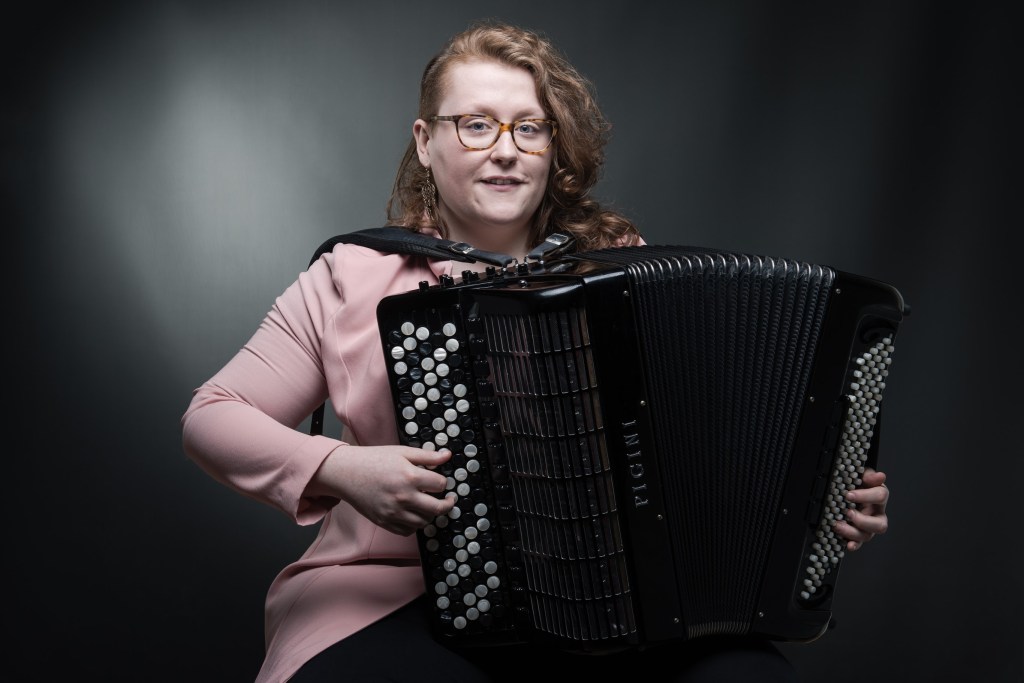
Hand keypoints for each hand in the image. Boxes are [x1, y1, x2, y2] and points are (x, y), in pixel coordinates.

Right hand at [312, 445, 455, 535]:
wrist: (346, 473)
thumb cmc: (374, 460)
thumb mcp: (402, 452)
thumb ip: (427, 456)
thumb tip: (448, 456)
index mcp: (410, 477)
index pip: (440, 484)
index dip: (443, 482)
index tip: (440, 481)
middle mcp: (404, 497)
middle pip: (437, 508)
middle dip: (447, 504)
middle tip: (449, 499)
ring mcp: (394, 512)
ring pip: (424, 522)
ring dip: (431, 515)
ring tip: (429, 505)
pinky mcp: (385, 522)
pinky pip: (408, 531)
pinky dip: (415, 525)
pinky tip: (414, 514)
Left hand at [834, 468, 888, 551]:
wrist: (849, 491)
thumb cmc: (858, 483)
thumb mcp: (862, 476)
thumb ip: (869, 476)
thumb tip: (880, 476)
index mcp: (879, 497)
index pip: (881, 496)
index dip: (866, 496)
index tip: (849, 495)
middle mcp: (877, 514)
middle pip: (880, 524)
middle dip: (863, 521)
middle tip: (848, 513)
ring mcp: (868, 526)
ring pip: (868, 535)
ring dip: (853, 532)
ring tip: (838, 525)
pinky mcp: (858, 534)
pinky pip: (859, 543)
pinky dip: (854, 544)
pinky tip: (848, 545)